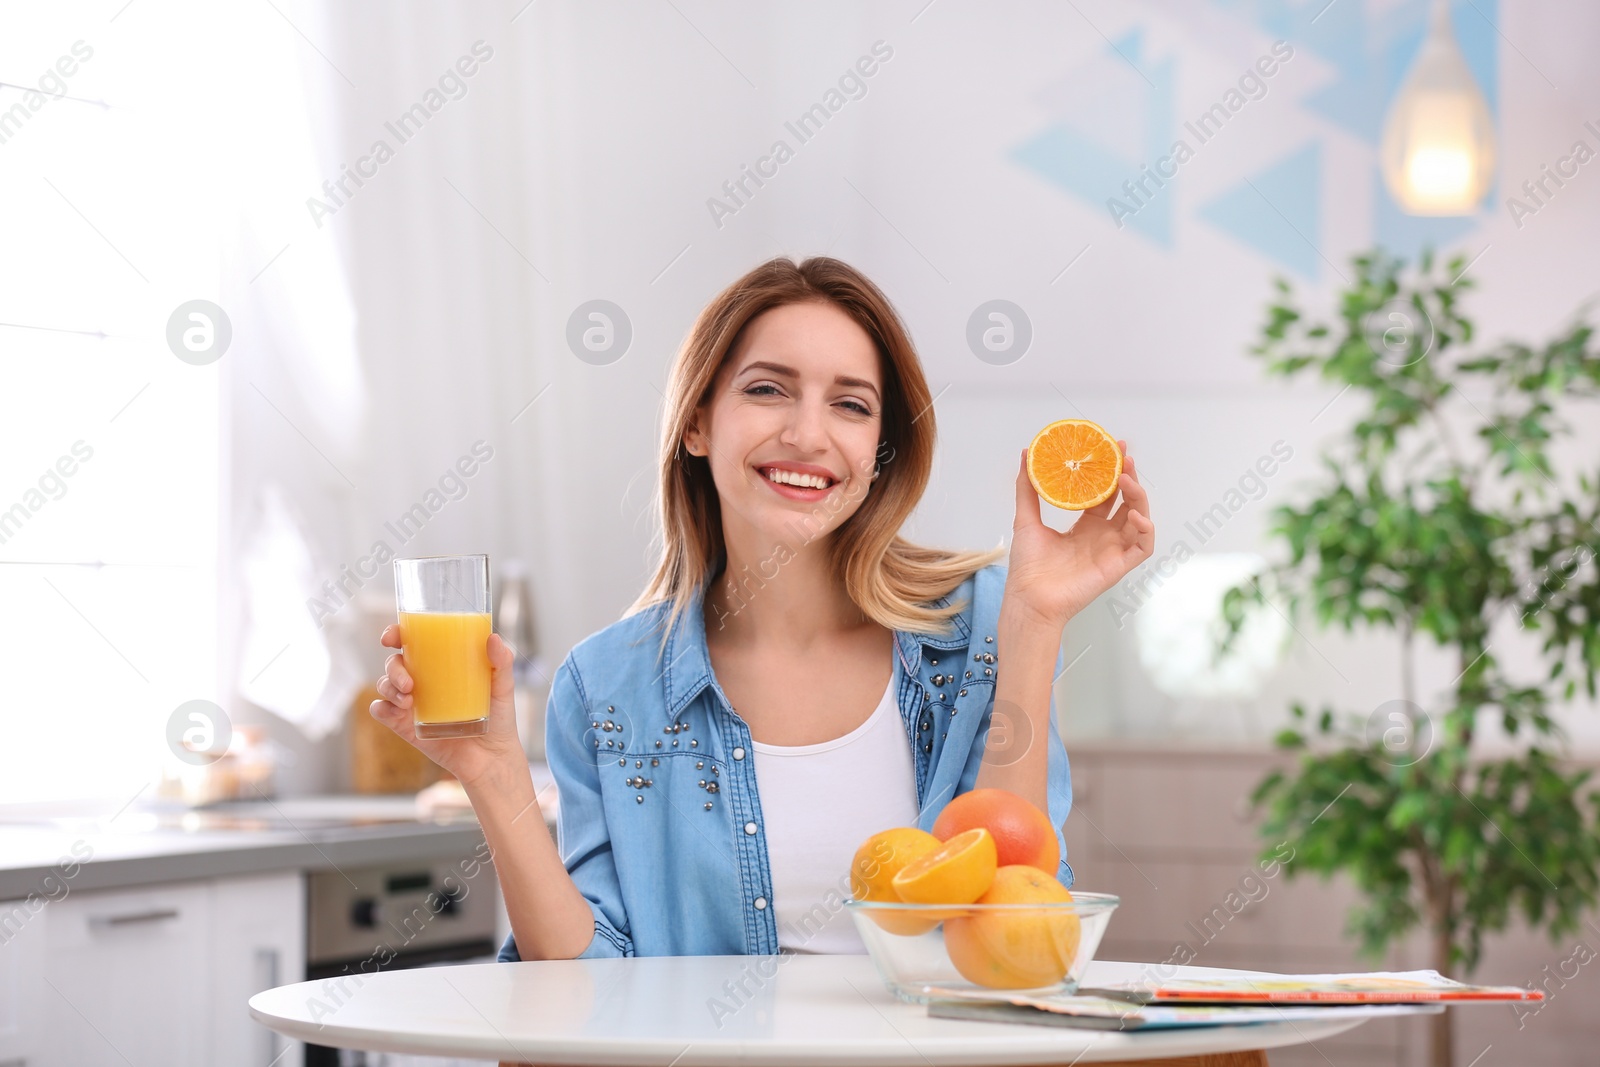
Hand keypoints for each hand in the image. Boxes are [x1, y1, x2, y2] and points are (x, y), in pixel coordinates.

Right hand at [371, 625, 526, 790]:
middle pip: (394, 662)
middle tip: (409, 682)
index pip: (411, 642)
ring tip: (409, 700)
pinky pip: (381, 712)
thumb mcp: (503, 686)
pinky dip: (381, 707)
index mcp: (440, 664)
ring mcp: (411, 704)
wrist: (492, 757)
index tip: (393, 637)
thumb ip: (502, 662)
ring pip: (384, 684)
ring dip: (388, 686)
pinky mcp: (406, 726)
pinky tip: (396, 711)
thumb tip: (493, 638)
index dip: (396, 634)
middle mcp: (422, 681)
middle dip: (393, 667)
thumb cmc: (499, 717)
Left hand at [1006, 440, 1154, 625]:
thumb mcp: (1026, 519)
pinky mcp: (1118, 567)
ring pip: (1139, 519)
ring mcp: (1112, 551)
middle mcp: (1102, 536)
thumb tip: (1025, 454)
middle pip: (1125, 502)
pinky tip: (1135, 515)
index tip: (1113, 448)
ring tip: (1127, 479)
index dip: (1111, 472)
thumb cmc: (1028, 566)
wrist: (1029, 597)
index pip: (1106, 494)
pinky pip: (1143, 546)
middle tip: (1124, 456)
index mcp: (1085, 526)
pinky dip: (1145, 530)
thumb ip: (1027, 488)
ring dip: (1138, 497)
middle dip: (1128, 477)